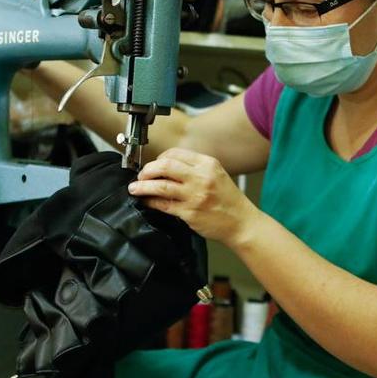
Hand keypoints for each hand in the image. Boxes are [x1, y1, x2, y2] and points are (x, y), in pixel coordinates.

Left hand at [127, 148, 256, 244]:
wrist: (241, 223)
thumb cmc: (229, 201)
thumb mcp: (216, 175)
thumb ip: (195, 168)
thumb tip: (166, 166)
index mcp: (208, 164)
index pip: (175, 154)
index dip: (159, 158)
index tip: (153, 165)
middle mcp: (201, 178)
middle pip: (165, 165)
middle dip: (148, 170)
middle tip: (141, 176)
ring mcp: (195, 196)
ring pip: (161, 185)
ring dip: (143, 186)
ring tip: (135, 188)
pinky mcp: (189, 213)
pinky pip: (163, 205)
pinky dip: (151, 202)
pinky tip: (146, 201)